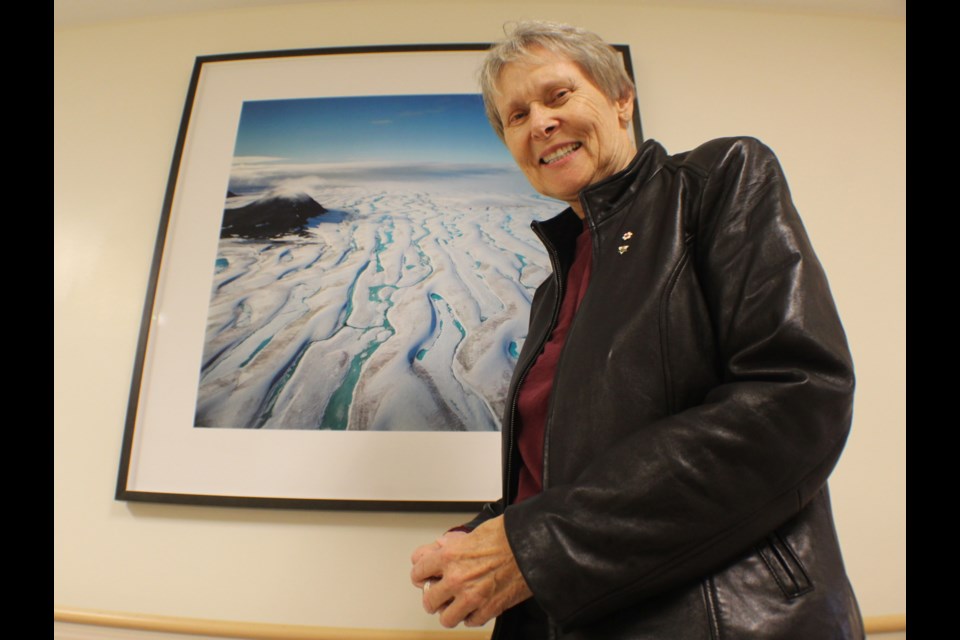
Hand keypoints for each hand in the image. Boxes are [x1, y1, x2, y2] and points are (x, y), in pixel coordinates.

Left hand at [410, 517, 532, 627]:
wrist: (533, 548)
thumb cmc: (508, 536)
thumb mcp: (474, 532)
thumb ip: (453, 544)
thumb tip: (441, 547)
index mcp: (449, 557)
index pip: (418, 572)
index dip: (420, 574)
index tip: (424, 576)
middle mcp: (456, 580)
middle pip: (429, 600)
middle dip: (433, 596)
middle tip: (440, 592)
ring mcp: (471, 598)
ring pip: (446, 618)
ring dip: (450, 611)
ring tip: (456, 604)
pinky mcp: (488, 610)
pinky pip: (470, 622)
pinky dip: (471, 616)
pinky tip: (475, 606)